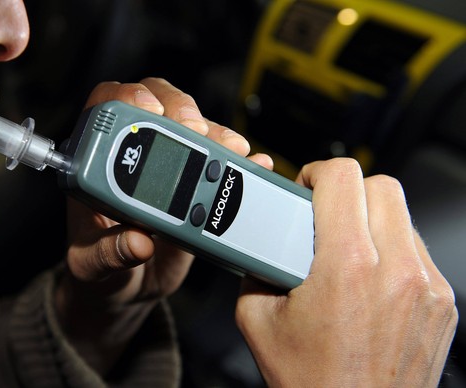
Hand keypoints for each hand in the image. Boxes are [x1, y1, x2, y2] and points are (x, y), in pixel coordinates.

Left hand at [55, 78, 272, 373]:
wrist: (130, 287)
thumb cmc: (101, 269)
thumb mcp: (94, 265)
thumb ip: (110, 253)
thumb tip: (137, 242)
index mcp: (96, 168)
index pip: (106, 107)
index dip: (129, 98)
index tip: (151, 111)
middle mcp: (132, 159)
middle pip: (156, 105)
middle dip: (180, 108)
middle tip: (197, 129)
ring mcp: (168, 168)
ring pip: (192, 128)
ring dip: (215, 133)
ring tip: (231, 149)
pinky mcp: (195, 185)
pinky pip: (218, 161)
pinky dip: (238, 160)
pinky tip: (252, 163)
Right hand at [236, 158, 457, 386]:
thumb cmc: (312, 381)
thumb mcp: (257, 319)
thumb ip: (254, 268)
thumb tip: (260, 242)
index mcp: (346, 267)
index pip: (343, 178)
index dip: (318, 172)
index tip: (307, 186)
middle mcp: (396, 271)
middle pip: (380, 186)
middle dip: (347, 191)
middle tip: (324, 213)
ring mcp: (426, 286)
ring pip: (402, 215)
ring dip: (371, 218)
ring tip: (346, 246)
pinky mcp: (442, 302)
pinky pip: (417, 249)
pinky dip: (391, 249)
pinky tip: (370, 276)